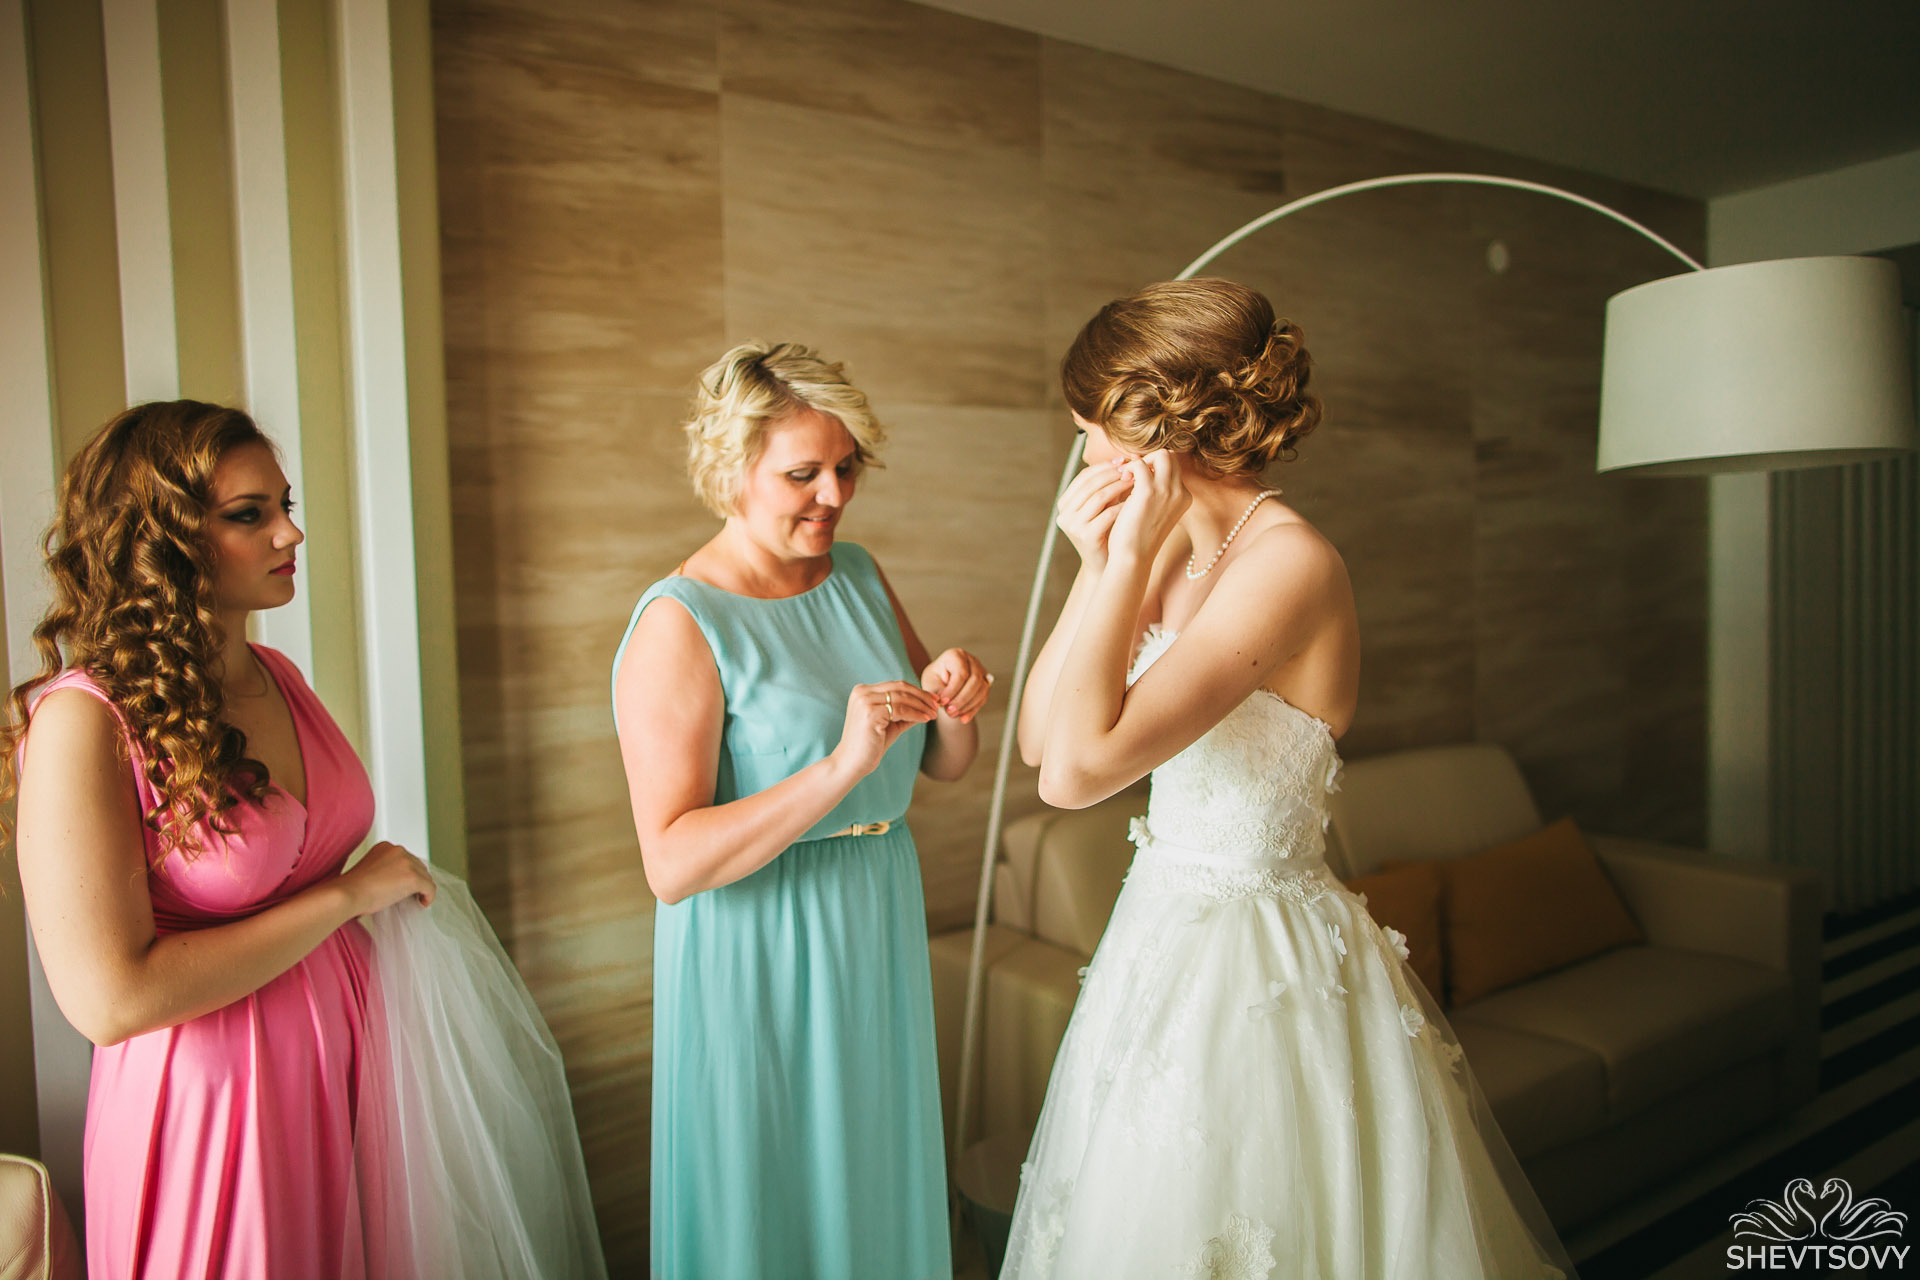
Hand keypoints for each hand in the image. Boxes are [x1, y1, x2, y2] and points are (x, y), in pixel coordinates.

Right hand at [338, 841, 435, 917]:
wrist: (347, 894)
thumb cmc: (352, 889)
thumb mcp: (369, 871)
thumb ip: (384, 871)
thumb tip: (396, 883)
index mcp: (385, 847)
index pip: (405, 858)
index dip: (407, 872)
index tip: (403, 884)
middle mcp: (398, 850)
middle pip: (418, 866)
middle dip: (416, 880)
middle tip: (411, 894)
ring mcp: (407, 863)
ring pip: (425, 876)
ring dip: (422, 888)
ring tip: (415, 900)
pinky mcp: (413, 878)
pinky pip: (430, 887)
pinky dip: (429, 896)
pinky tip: (423, 903)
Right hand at [831, 681, 938, 778]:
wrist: (852, 763)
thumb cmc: (870, 745)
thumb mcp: (890, 724)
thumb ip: (905, 713)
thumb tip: (927, 706)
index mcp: (863, 691)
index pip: (896, 685)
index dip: (917, 691)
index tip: (933, 699)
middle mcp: (862, 692)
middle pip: (900, 687)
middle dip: (922, 696)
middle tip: (937, 704)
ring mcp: (865, 701)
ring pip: (901, 698)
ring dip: (921, 705)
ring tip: (933, 714)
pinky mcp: (870, 713)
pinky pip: (900, 710)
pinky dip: (915, 714)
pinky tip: (925, 720)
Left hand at [920, 648, 991, 723]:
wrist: (942, 682)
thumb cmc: (934, 679)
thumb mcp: (930, 683)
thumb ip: (936, 691)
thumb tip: (942, 701)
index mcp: (956, 655)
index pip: (961, 673)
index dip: (952, 690)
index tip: (942, 702)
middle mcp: (971, 660)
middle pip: (974, 680)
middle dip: (961, 699)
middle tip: (949, 711)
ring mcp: (981, 671)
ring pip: (982, 689)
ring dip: (967, 705)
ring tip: (953, 715)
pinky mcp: (985, 683)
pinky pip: (983, 698)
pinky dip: (973, 709)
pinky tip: (963, 719)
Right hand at [1055, 461, 1134, 568]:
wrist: (1106, 564)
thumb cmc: (1108, 530)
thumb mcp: (1103, 505)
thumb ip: (1108, 485)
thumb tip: (1126, 459)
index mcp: (1065, 503)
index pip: (1083, 477)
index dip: (1103, 466)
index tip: (1123, 459)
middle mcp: (1064, 514)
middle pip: (1090, 485)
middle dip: (1112, 474)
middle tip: (1132, 467)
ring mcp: (1073, 526)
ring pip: (1098, 497)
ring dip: (1118, 486)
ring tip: (1136, 480)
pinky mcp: (1086, 537)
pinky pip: (1107, 515)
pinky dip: (1122, 505)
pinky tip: (1137, 500)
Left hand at [1110, 450, 1189, 566]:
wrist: (1134, 557)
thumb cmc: (1139, 539)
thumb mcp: (1154, 513)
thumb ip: (1154, 494)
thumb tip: (1140, 471)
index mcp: (1184, 498)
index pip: (1174, 469)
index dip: (1156, 467)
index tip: (1138, 473)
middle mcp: (1180, 492)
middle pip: (1172, 457)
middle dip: (1151, 458)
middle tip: (1132, 470)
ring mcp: (1167, 491)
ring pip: (1161, 454)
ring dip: (1142, 460)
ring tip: (1127, 474)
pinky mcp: (1148, 492)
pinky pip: (1140, 464)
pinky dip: (1129, 467)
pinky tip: (1121, 478)